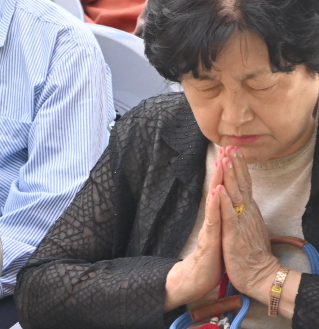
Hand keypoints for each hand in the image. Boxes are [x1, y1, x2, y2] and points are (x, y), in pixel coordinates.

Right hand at [164, 153, 225, 309]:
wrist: (194, 279)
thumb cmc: (209, 259)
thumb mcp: (219, 236)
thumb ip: (220, 219)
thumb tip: (224, 204)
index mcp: (218, 217)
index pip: (223, 190)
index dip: (227, 172)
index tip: (231, 153)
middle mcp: (212, 218)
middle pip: (218, 189)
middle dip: (222, 168)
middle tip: (225, 147)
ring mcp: (209, 227)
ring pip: (215, 200)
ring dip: (218, 180)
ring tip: (221, 162)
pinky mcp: (209, 239)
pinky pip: (213, 219)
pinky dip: (215, 204)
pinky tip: (217, 192)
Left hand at [218, 146, 282, 297]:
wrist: (261, 275)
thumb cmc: (252, 252)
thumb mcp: (249, 225)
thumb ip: (246, 211)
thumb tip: (245, 198)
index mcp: (249, 211)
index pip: (244, 184)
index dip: (239, 166)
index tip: (233, 148)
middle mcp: (246, 213)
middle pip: (241, 184)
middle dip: (235, 164)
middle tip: (230, 144)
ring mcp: (241, 222)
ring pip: (235, 195)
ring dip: (230, 176)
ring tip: (226, 159)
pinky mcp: (234, 235)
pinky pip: (228, 216)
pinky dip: (224, 202)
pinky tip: (220, 190)